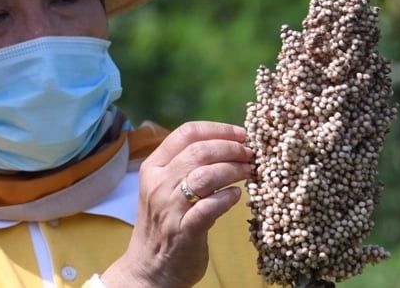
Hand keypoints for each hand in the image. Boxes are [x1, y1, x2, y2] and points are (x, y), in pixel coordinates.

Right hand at [102, 121, 253, 287]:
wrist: (148, 269)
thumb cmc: (163, 224)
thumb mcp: (164, 188)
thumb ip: (186, 167)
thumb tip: (226, 145)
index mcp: (153, 167)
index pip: (186, 133)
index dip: (218, 129)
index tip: (241, 134)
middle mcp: (158, 183)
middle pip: (200, 151)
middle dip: (231, 148)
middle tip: (251, 153)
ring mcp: (169, 207)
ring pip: (206, 175)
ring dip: (234, 169)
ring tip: (249, 171)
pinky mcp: (183, 231)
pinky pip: (210, 206)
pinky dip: (228, 197)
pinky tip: (237, 196)